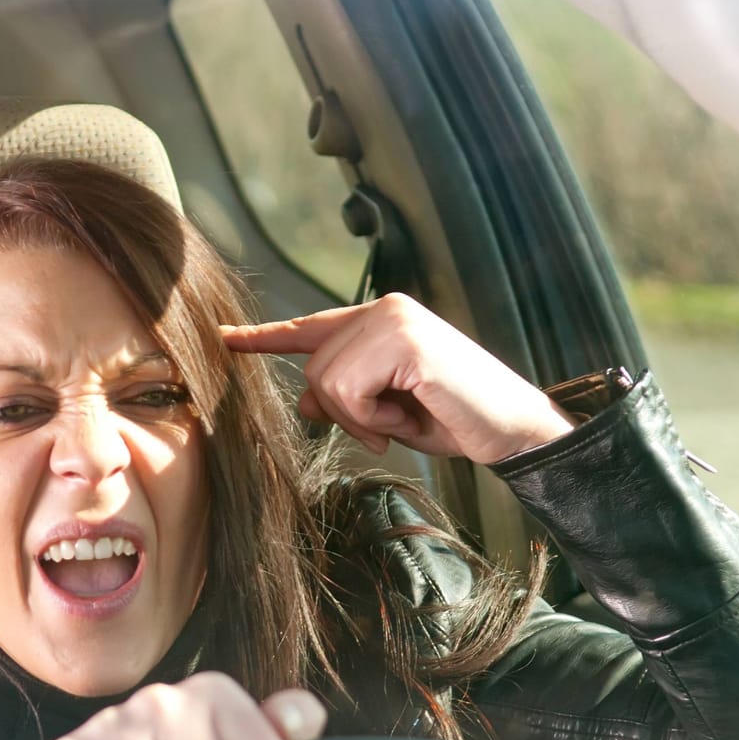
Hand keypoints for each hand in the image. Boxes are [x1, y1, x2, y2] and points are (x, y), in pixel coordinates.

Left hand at [223, 293, 574, 464]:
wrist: (513, 430)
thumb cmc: (456, 419)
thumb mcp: (387, 413)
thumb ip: (343, 398)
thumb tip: (304, 401)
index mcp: (378, 321)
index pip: (309, 327)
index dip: (263, 337)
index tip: (225, 340)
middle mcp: (383, 309)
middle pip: (313, 367)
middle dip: (343, 411)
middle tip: (388, 424)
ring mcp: (394, 320)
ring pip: (325, 380)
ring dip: (359, 417)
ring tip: (402, 418)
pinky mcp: (405, 341)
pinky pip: (349, 390)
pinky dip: (373, 418)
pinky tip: (409, 415)